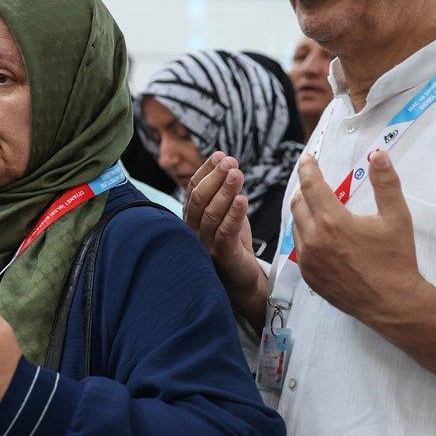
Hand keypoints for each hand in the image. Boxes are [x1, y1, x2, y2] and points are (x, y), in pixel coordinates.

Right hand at [183, 152, 267, 321]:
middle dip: (215, 177)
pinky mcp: (221, 256)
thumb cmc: (234, 244)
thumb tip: (226, 160)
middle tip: (230, 162)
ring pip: (211, 214)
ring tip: (237, 174)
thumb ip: (223, 192)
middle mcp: (193, 230)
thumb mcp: (225, 213)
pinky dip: (233, 215)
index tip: (221, 155)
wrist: (243, 280)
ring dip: (224, 191)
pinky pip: (225, 233)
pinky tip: (242, 199)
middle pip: (199, 199)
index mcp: (192, 218)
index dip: (206, 171)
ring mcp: (205, 245)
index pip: (194, 189)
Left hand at [290, 151, 435, 385]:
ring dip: (304, 213)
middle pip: (298, 203)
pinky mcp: (308, 275)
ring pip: (296, 226)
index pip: (311, 185)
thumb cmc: (397, 259)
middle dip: (305, 189)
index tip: (307, 158)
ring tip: (317, 207)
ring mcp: (308, 259)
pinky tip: (319, 234)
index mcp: (332, 221)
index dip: (308, 168)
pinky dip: (305, 235)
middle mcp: (313, 239)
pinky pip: (299, 248)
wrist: (393, 304)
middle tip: (314, 182)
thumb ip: (386, 183)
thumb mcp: (397, 217)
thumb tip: (378, 154)